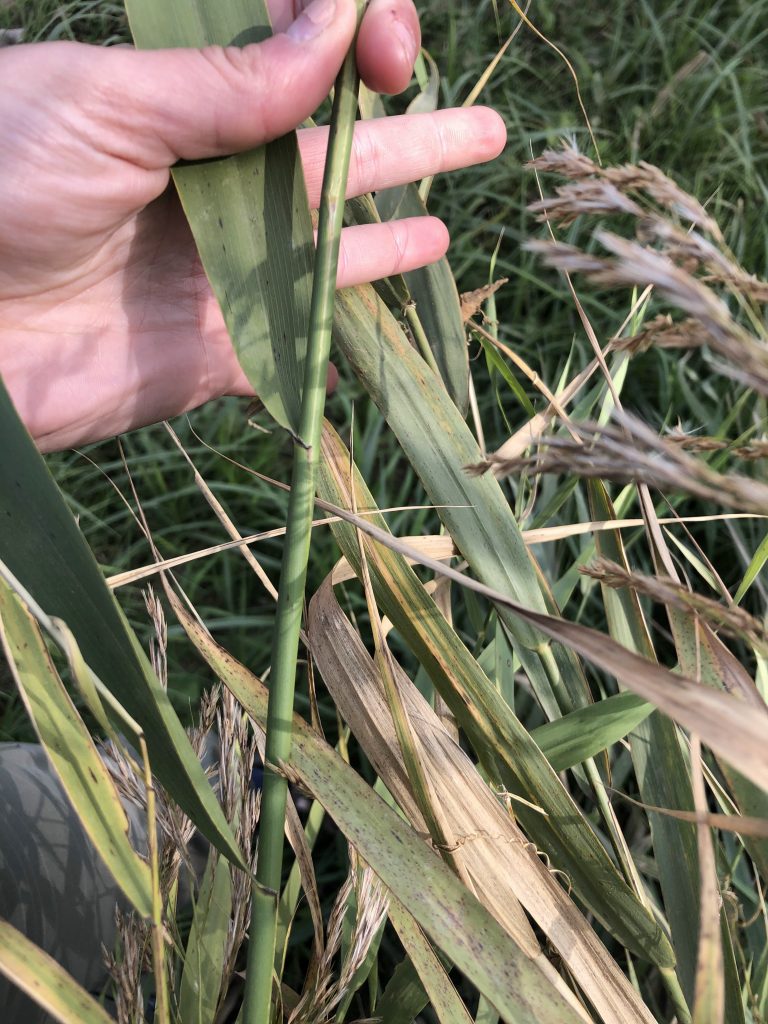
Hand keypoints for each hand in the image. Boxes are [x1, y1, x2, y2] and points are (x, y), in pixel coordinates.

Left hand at [0, 0, 505, 451]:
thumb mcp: (107, 103)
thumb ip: (227, 82)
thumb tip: (334, 34)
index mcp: (175, 108)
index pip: (286, 65)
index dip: (347, 48)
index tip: (386, 49)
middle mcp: (207, 186)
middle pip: (327, 153)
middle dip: (403, 135)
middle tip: (480, 128)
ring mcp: (219, 271)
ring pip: (329, 241)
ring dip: (391, 224)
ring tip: (454, 207)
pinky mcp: (220, 352)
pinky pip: (300, 338)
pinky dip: (347, 320)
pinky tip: (398, 293)